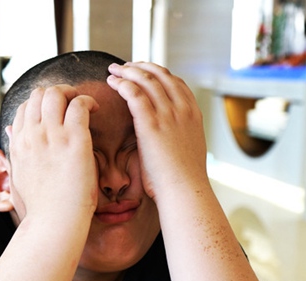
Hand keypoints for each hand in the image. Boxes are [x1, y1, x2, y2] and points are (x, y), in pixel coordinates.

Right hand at [7, 85, 99, 221]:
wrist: (53, 223)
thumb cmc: (41, 207)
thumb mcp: (19, 176)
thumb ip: (16, 152)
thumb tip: (10, 133)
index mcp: (19, 144)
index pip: (25, 108)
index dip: (41, 104)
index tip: (56, 112)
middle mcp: (32, 135)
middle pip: (39, 94)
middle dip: (56, 92)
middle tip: (72, 102)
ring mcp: (52, 136)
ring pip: (57, 93)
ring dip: (72, 93)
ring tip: (84, 104)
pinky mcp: (74, 140)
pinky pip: (79, 105)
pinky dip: (88, 101)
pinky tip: (95, 110)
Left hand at [106, 62, 207, 199]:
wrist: (184, 190)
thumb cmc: (182, 180)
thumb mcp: (188, 151)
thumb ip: (179, 136)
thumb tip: (169, 138)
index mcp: (193, 114)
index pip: (176, 82)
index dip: (157, 73)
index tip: (143, 72)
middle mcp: (183, 109)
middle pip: (161, 75)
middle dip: (141, 66)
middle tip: (125, 66)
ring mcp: (168, 114)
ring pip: (146, 79)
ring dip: (128, 71)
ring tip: (114, 69)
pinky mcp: (151, 122)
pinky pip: (134, 92)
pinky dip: (122, 83)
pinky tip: (112, 82)